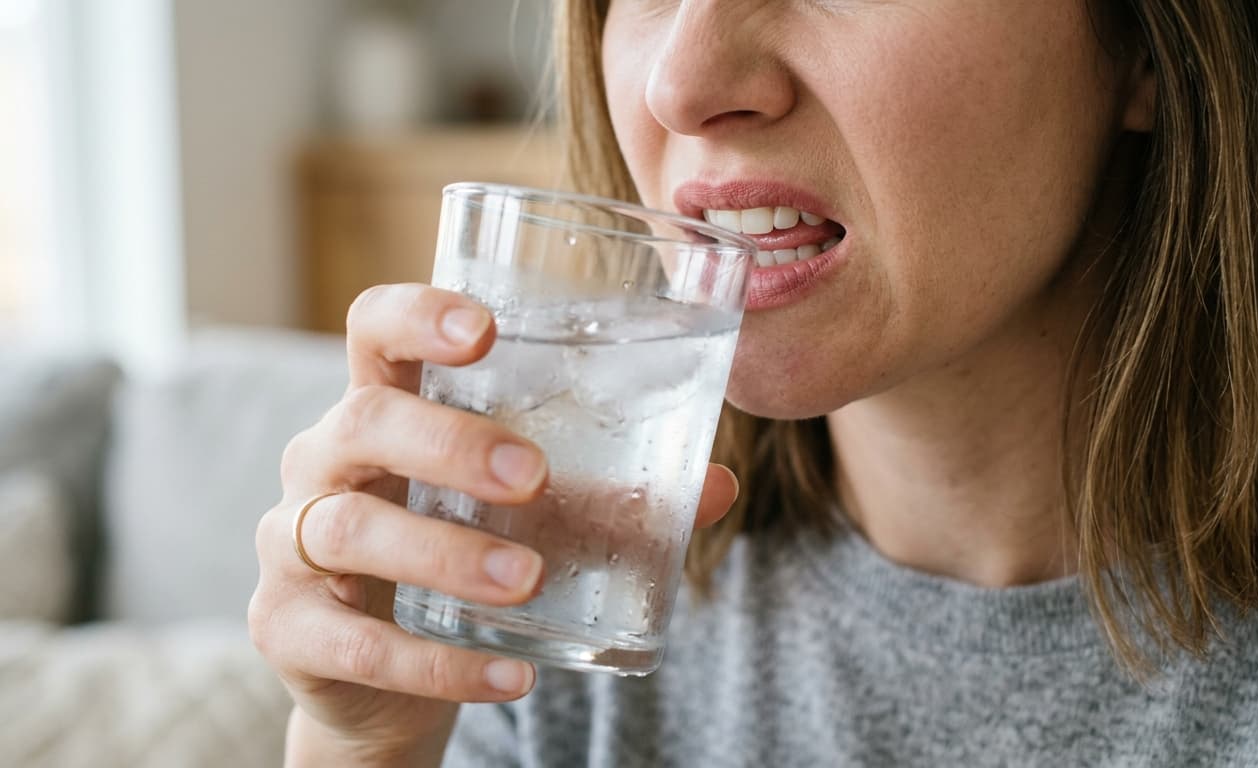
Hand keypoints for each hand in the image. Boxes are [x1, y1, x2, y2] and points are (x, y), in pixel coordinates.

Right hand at [248, 283, 738, 764]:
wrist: (384, 677)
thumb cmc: (458, 556)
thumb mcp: (528, 516)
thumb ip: (611, 494)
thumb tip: (719, 485)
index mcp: (383, 411)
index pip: (372, 331)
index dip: (415, 316)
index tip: (485, 329)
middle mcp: (324, 463)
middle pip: (361, 422)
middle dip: (448, 443)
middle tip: (532, 476)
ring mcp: (292, 545)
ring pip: (348, 529)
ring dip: (445, 554)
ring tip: (528, 580)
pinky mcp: (288, 629)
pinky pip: (353, 642)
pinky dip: (436, 662)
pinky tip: (510, 675)